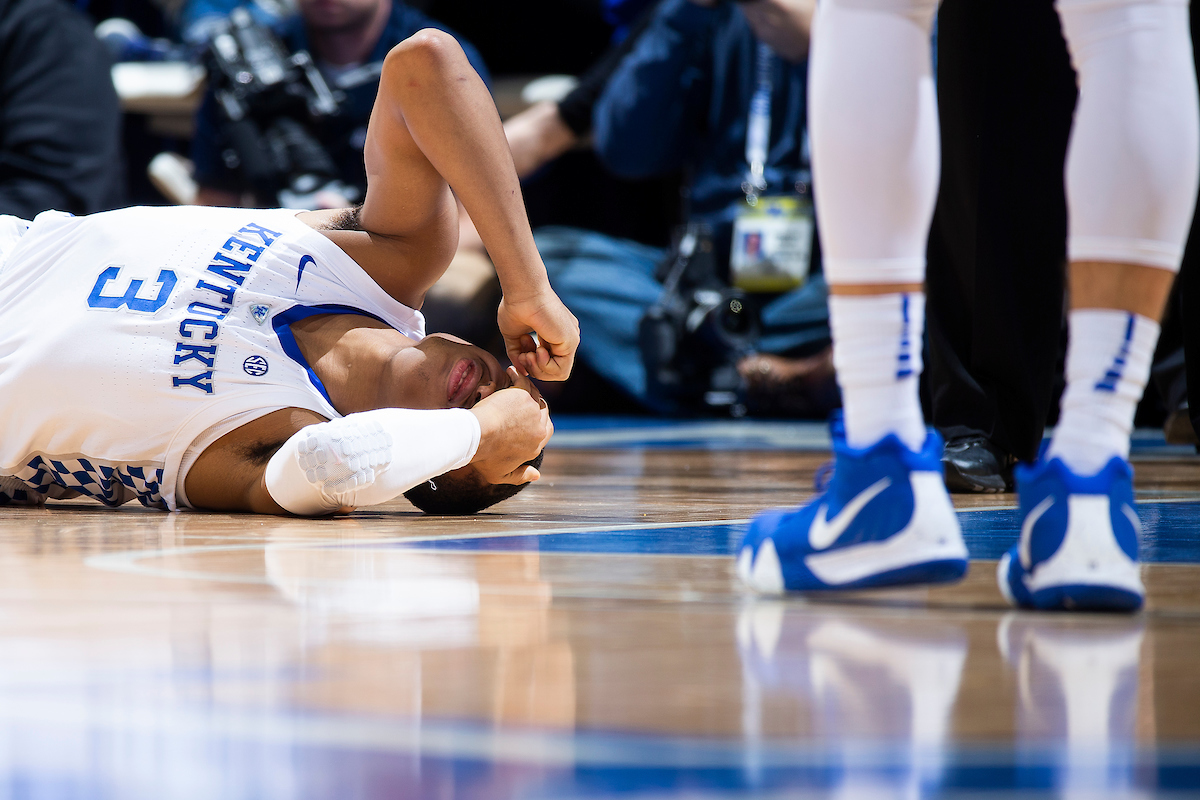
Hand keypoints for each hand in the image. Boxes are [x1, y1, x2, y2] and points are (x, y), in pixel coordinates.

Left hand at [469, 367, 553, 483]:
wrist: (475, 437)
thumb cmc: (484, 456)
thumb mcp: (501, 475)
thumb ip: (520, 476)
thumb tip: (537, 475)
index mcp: (536, 445)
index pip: (545, 430)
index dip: (536, 421)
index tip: (525, 415)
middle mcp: (539, 428)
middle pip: (543, 411)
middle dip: (534, 404)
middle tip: (521, 398)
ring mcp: (533, 411)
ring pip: (534, 394)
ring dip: (525, 388)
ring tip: (514, 382)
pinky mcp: (522, 395)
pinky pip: (524, 381)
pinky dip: (517, 375)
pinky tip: (510, 372)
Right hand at [497, 286, 579, 380]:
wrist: (522, 292)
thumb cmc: (515, 307)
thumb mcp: (514, 335)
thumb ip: (518, 353)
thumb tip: (523, 371)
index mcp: (554, 334)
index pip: (548, 362)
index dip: (532, 364)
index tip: (521, 351)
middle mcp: (565, 337)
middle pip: (553, 371)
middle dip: (534, 369)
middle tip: (523, 355)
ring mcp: (570, 339)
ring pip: (559, 373)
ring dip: (538, 369)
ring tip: (527, 354)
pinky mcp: (571, 341)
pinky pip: (561, 370)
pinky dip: (545, 366)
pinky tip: (537, 352)